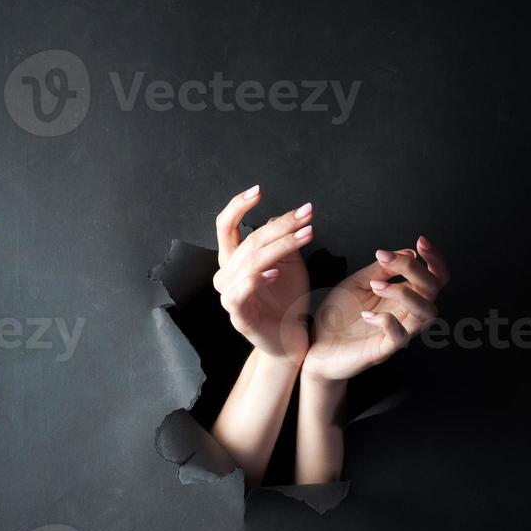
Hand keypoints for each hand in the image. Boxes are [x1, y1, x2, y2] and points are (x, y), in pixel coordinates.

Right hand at [212, 186, 313, 364]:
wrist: (290, 339)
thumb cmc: (286, 301)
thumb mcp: (287, 264)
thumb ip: (280, 241)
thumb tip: (281, 215)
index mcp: (233, 261)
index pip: (224, 227)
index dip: (237, 206)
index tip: (258, 191)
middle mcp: (226, 276)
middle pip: (247, 241)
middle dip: (280, 225)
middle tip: (306, 214)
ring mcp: (230, 297)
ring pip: (249, 263)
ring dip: (280, 245)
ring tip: (306, 234)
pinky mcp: (239, 317)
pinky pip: (240, 294)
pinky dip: (256, 280)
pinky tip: (275, 272)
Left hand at [302, 236, 449, 381]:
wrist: (317, 345)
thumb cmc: (339, 314)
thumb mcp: (358, 283)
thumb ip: (381, 269)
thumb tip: (408, 252)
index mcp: (403, 296)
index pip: (434, 278)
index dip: (435, 260)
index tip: (420, 242)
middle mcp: (405, 314)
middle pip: (433, 290)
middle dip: (415, 270)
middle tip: (386, 259)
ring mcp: (397, 332)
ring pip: (426, 314)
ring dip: (403, 293)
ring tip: (376, 286)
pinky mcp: (384, 350)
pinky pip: (400, 337)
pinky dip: (387, 321)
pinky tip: (367, 314)